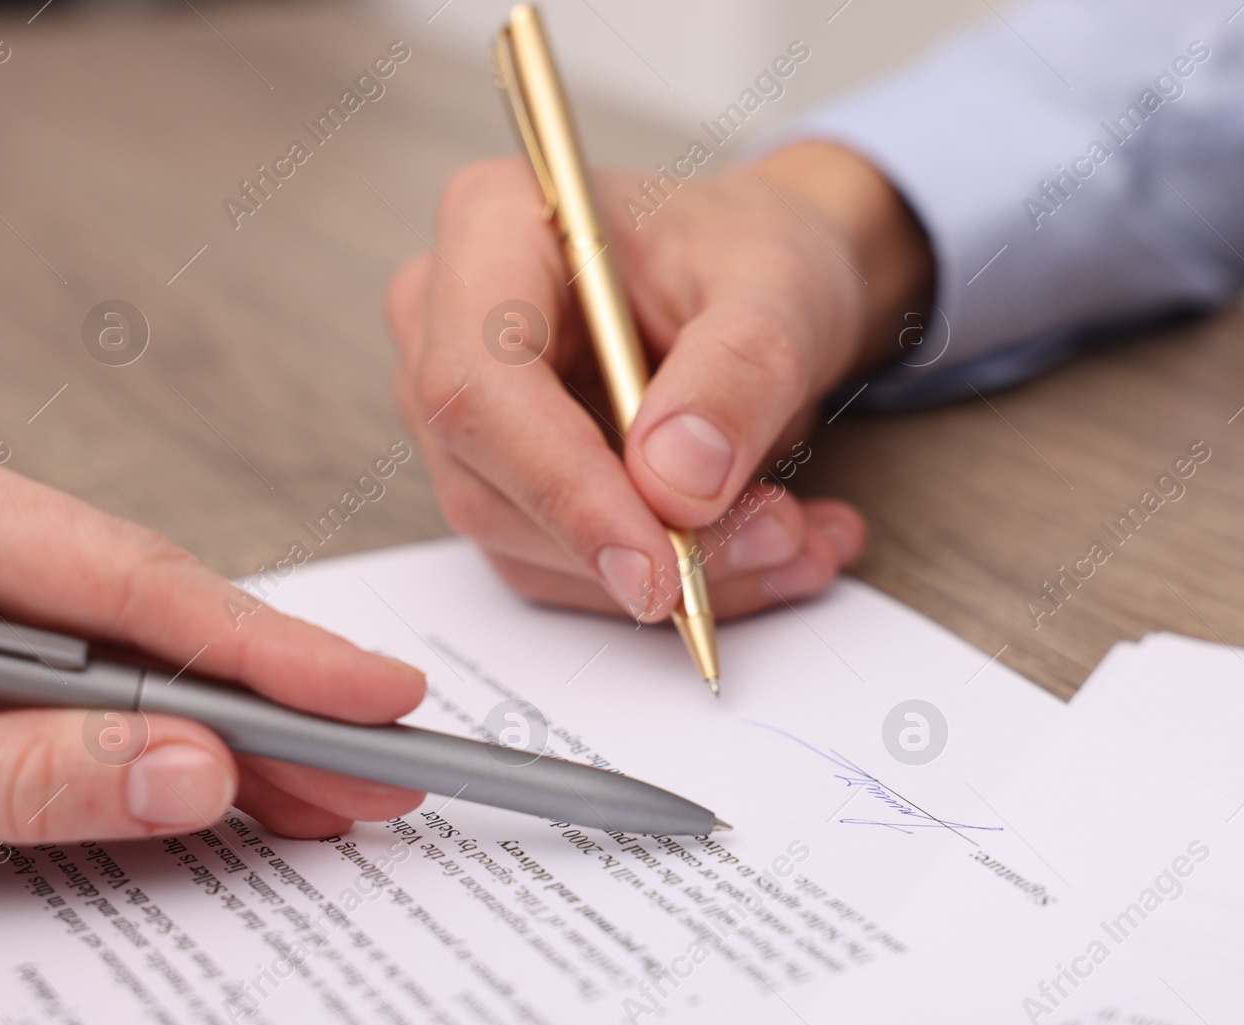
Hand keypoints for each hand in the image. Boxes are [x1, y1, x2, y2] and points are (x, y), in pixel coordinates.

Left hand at [0, 430, 427, 844]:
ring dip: (214, 735)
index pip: (135, 575)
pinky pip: (58, 691)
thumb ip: (7, 770)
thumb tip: (188, 774)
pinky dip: (132, 746)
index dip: (269, 645)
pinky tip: (207, 779)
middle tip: (376, 765)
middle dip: (266, 702)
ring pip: (113, 656)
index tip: (371, 696)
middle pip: (144, 613)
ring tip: (316, 793)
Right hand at [388, 142, 932, 620]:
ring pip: (526, 545)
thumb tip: (675, 485)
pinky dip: (671, 578)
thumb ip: (735, 375)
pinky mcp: (501, 481)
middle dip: (642, 542)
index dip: (564, 490)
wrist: (767, 284)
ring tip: (798, 539)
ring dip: (672, 572)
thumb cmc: (756, 254)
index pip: (479, 386)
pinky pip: (563, 566)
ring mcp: (466, 411)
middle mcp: (445, 319)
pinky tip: (766, 551)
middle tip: (782, 539)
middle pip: (492, 481)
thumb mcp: (780, 291)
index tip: (660, 567)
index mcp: (491, 226)